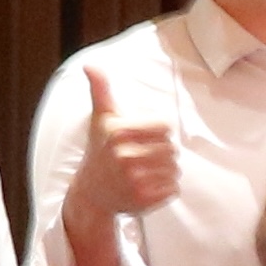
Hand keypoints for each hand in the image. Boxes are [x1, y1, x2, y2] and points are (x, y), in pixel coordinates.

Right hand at [66, 64, 180, 240]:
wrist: (91, 193)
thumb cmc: (100, 149)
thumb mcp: (100, 119)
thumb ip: (100, 90)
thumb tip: (90, 64)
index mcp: (118, 133)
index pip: (166, 127)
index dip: (159, 131)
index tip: (143, 137)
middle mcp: (124, 157)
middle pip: (172, 149)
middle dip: (163, 152)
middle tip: (143, 157)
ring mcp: (133, 181)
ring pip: (175, 169)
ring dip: (166, 170)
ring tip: (145, 171)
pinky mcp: (143, 201)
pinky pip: (173, 189)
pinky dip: (166, 188)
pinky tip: (147, 186)